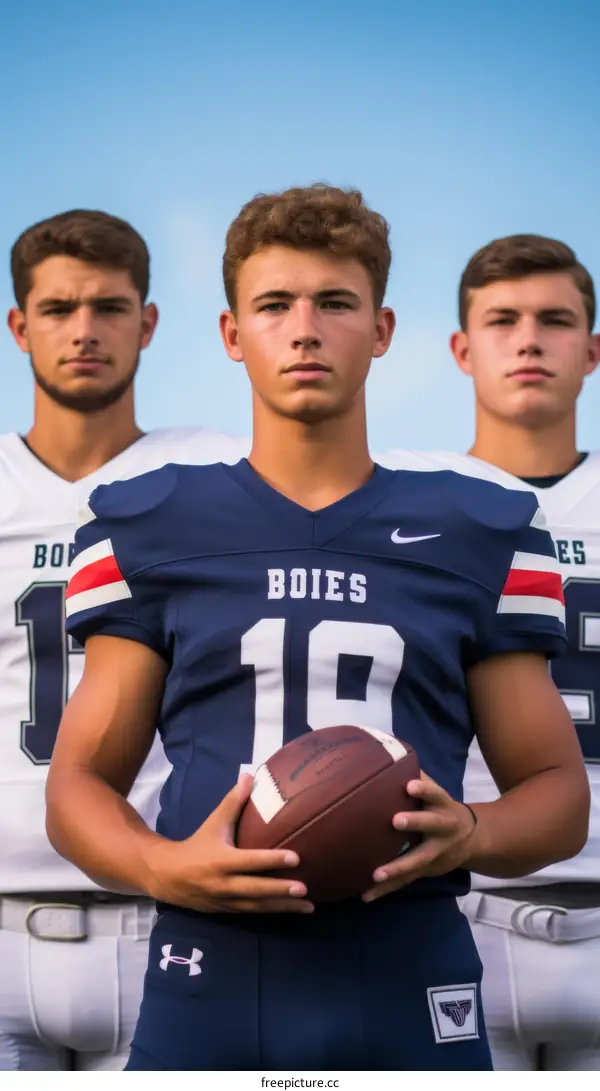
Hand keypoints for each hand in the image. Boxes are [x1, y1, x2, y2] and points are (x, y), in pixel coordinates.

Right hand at [146, 775, 314, 913]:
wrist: (167, 876)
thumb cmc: (197, 844)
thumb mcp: (214, 822)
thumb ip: (233, 802)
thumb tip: (249, 776)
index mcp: (221, 860)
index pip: (250, 861)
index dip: (272, 860)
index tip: (296, 858)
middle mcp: (224, 883)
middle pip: (256, 889)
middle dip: (280, 890)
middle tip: (305, 887)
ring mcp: (226, 901)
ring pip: (258, 906)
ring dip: (283, 906)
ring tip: (309, 906)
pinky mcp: (227, 912)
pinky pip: (253, 913)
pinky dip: (273, 911)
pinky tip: (292, 909)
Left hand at [362, 773, 477, 902]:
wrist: (472, 839)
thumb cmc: (441, 808)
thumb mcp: (436, 793)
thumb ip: (418, 777)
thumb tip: (389, 753)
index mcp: (444, 805)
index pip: (435, 794)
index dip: (424, 789)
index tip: (409, 785)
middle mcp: (444, 829)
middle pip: (432, 825)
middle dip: (415, 823)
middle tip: (395, 821)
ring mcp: (436, 853)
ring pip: (418, 861)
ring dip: (397, 868)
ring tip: (376, 874)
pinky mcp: (426, 871)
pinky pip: (406, 882)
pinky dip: (386, 889)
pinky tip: (366, 895)